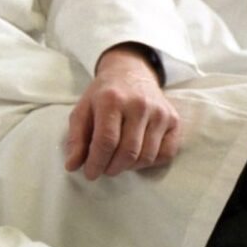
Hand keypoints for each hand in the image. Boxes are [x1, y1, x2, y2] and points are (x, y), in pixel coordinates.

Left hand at [64, 43, 179, 179]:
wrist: (131, 73)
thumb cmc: (104, 95)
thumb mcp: (82, 110)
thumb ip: (76, 138)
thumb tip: (72, 166)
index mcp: (112, 100)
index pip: (106, 141)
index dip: (97, 163)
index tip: (90, 174)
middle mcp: (139, 105)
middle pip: (127, 152)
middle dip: (112, 168)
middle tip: (103, 169)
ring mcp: (160, 112)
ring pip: (146, 156)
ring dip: (129, 167)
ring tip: (117, 162)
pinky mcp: (174, 120)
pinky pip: (166, 154)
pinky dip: (149, 163)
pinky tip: (136, 157)